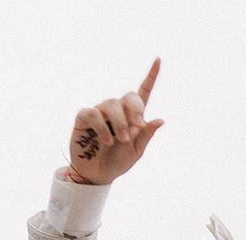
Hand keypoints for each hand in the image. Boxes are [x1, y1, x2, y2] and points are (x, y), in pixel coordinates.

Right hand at [67, 59, 163, 185]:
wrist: (97, 174)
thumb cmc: (117, 162)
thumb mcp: (136, 151)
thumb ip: (145, 135)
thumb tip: (160, 120)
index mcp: (133, 117)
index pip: (142, 93)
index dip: (151, 76)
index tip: (158, 59)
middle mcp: (117, 110)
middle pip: (128, 97)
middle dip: (134, 111)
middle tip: (134, 128)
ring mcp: (100, 112)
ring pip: (111, 105)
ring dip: (119, 123)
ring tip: (120, 140)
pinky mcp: (85, 118)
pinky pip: (94, 113)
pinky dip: (102, 127)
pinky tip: (107, 141)